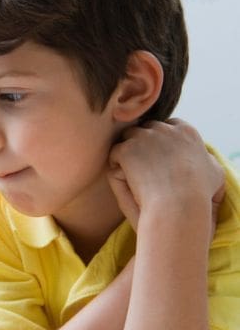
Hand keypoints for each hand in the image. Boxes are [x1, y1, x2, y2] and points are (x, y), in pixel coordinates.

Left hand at [107, 118, 223, 232]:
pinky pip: (115, 151)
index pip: (169, 125)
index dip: (162, 140)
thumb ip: (206, 159)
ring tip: (134, 171)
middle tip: (143, 164)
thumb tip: (203, 157)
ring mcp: (143, 137)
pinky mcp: (127, 149)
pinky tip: (126, 177)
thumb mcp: (214, 172)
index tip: (159, 156)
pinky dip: (117, 163)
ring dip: (129, 151)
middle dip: (144, 143)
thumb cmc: (199, 193)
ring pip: (129, 137)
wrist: (179, 203)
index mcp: (186, 131)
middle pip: (147, 128)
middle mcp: (164, 129)